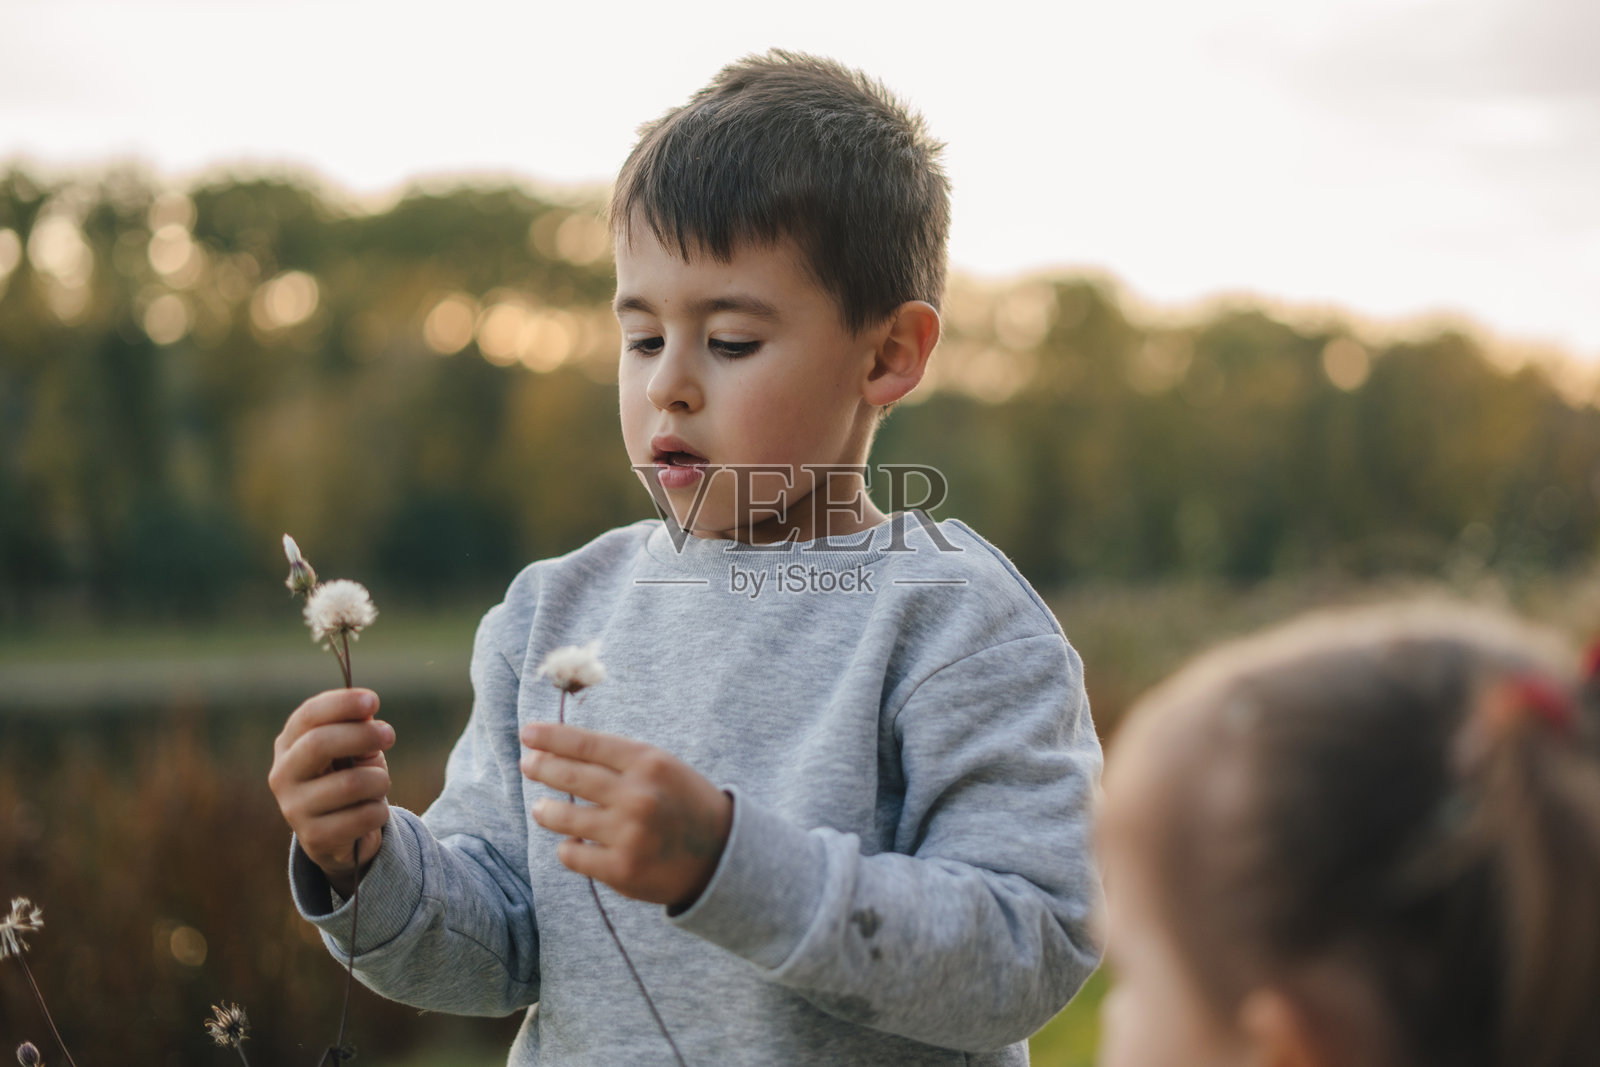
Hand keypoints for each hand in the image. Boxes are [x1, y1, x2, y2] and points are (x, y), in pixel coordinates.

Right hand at [269, 688, 394, 895]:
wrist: (343, 834)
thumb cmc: (349, 777)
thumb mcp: (355, 749)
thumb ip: (360, 729)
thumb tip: (367, 714)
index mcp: (289, 744)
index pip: (308, 715)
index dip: (341, 704)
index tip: (373, 700)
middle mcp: (283, 774)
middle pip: (319, 744)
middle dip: (362, 735)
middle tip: (389, 735)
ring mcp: (294, 808)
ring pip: (350, 784)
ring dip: (379, 780)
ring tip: (380, 784)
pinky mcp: (314, 838)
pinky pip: (363, 817)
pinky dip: (380, 811)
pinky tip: (374, 811)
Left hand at [520, 723, 731, 908]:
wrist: (721, 855)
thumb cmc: (683, 804)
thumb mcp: (661, 768)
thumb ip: (618, 760)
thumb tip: (558, 752)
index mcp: (648, 762)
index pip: (586, 743)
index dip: (551, 737)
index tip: (528, 734)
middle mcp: (637, 795)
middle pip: (569, 775)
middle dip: (540, 767)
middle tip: (528, 765)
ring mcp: (628, 833)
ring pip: (562, 817)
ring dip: (545, 811)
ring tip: (542, 809)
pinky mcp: (621, 869)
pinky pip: (572, 854)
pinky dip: (569, 847)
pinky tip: (575, 843)